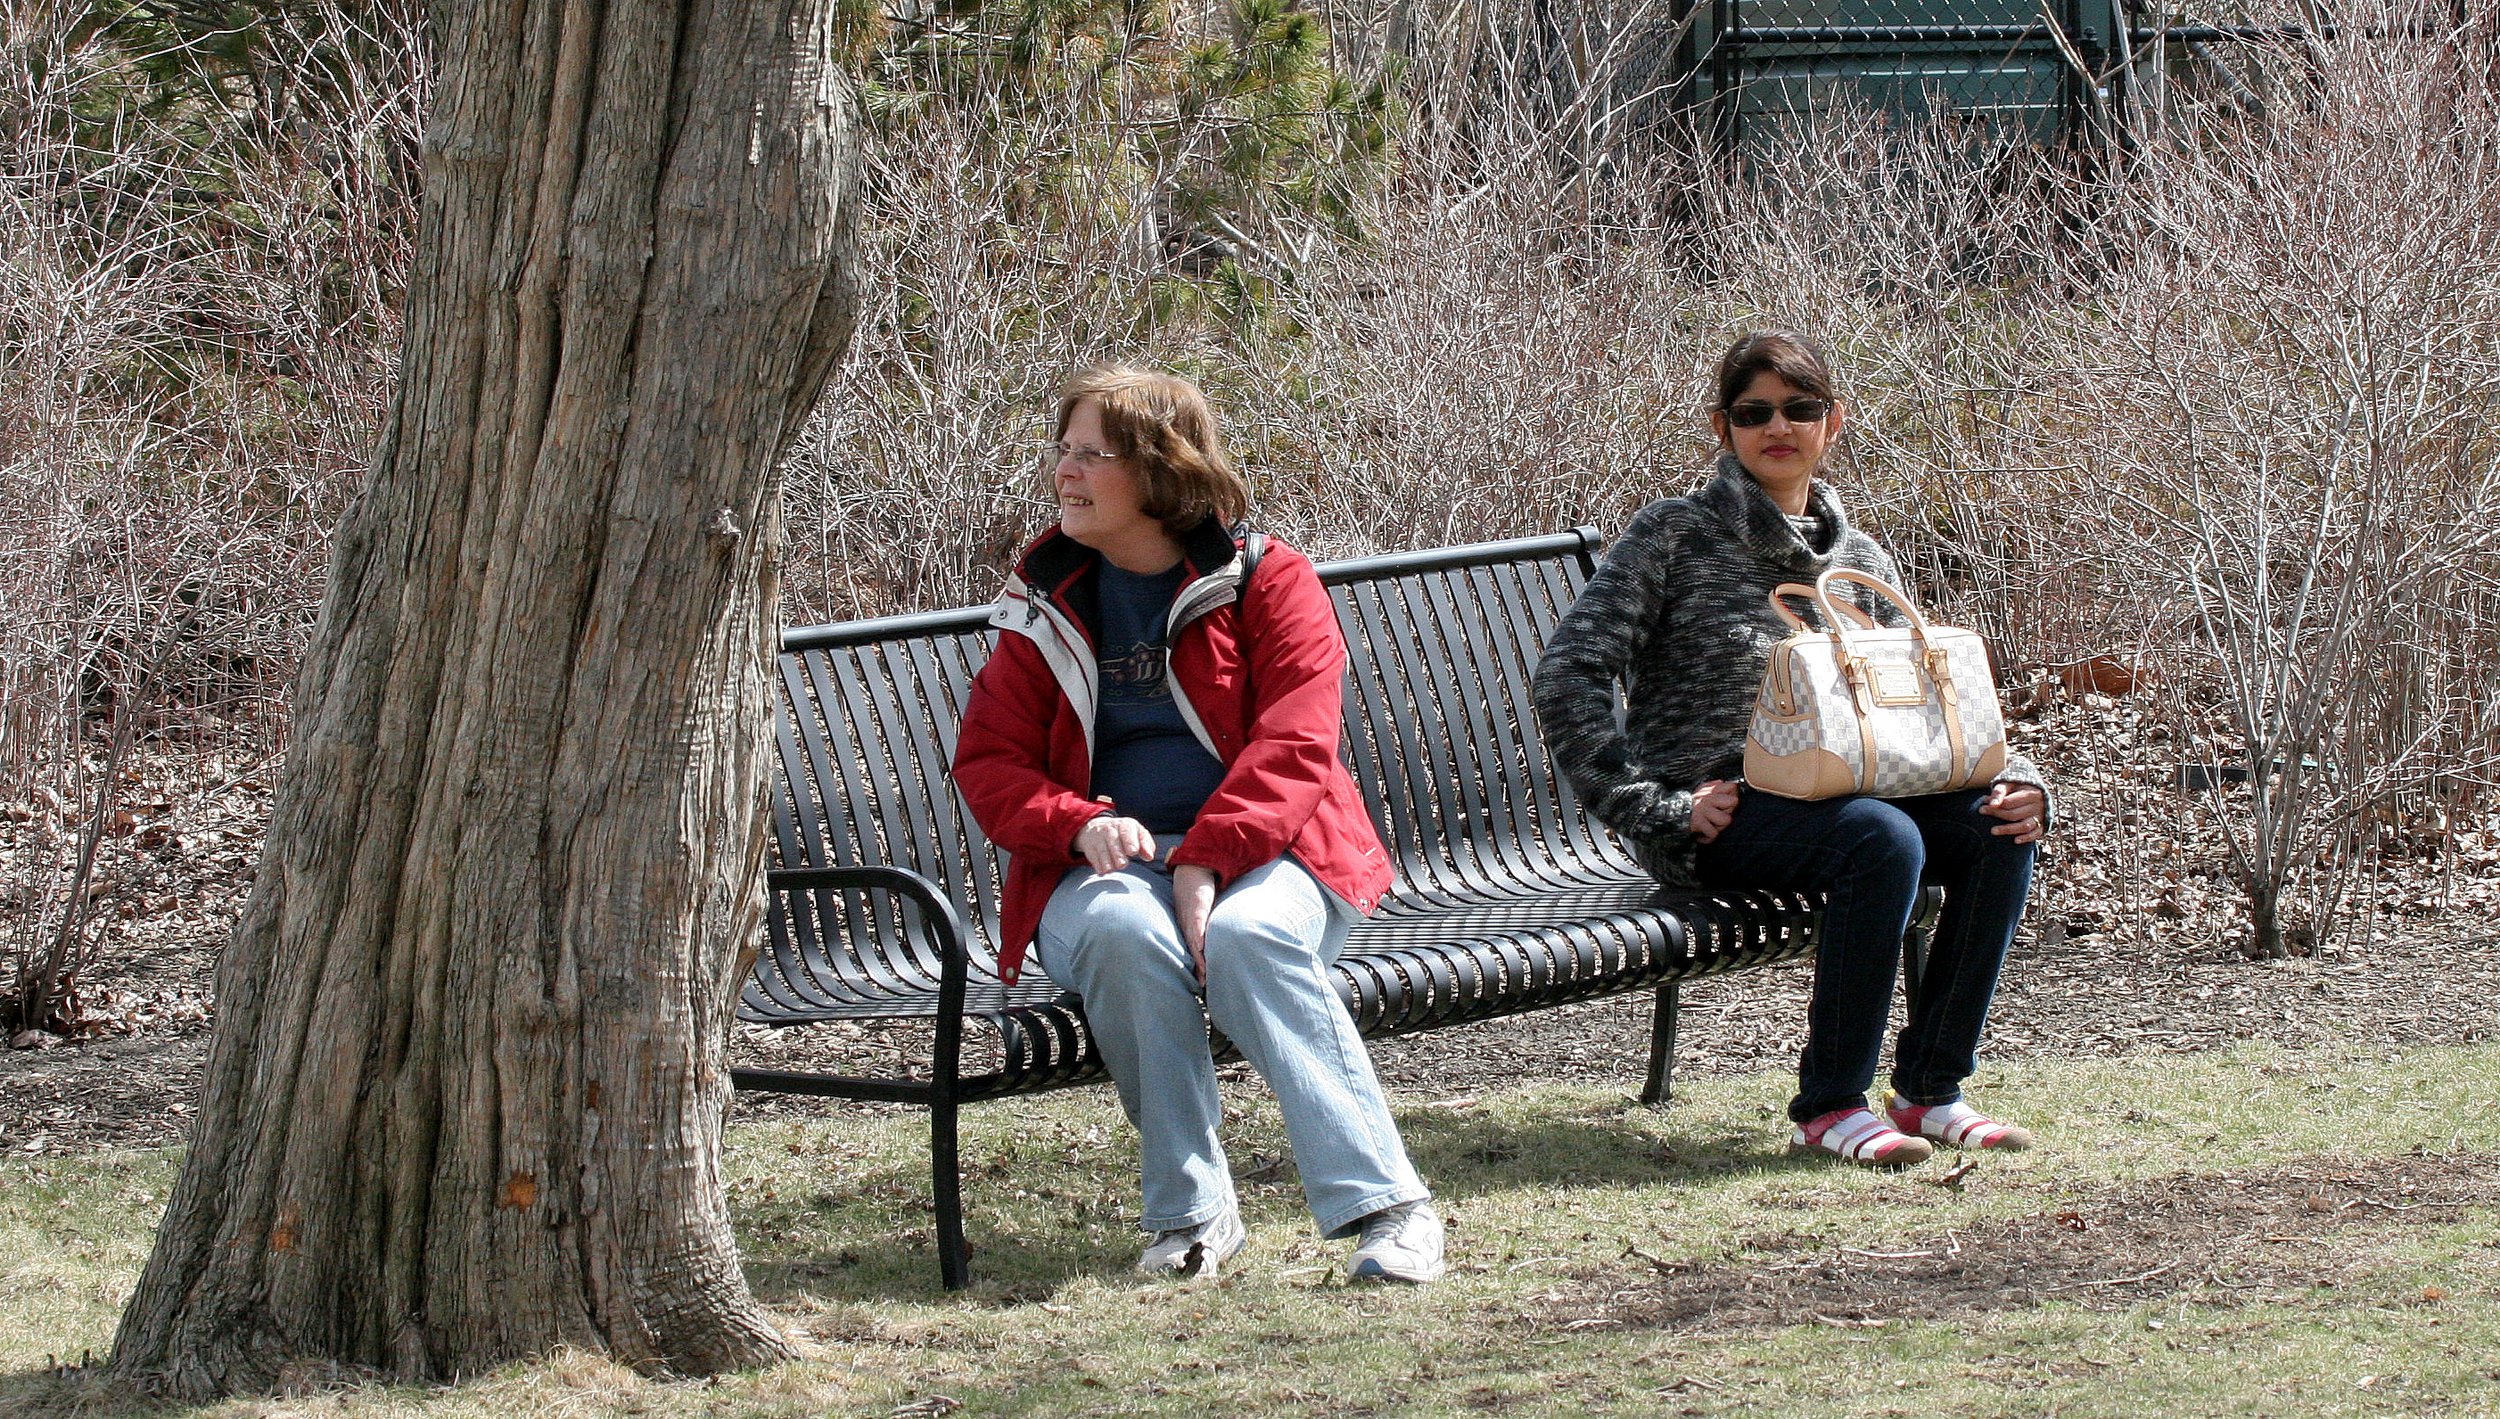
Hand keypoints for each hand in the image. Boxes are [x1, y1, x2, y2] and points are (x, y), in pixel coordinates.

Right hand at [1073, 815, 1155, 872]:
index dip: (1130, 841)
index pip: (1127, 830)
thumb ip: (1146, 844)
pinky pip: (1093, 856)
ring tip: (1111, 870)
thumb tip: (1149, 857)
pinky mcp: (1089, 847)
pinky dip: (1098, 864)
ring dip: (1107, 860)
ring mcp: (1098, 837)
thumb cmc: (1125, 834)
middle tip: (1123, 865)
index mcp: (1125, 824)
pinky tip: (1103, 872)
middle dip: (1117, 853)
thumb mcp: (1137, 833)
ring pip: (1102, 849)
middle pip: (1113, 840)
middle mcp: (1110, 829)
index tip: (1133, 852)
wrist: (1098, 827)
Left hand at [1172, 865, 1218, 980]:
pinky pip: (1198, 921)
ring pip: (1194, 940)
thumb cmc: (1196, 891)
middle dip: (1198, 968)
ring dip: (1198, 957)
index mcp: (1189, 927)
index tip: (1201, 983)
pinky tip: (1202, 946)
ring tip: (1204, 972)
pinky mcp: (1198, 905)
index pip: (1193, 951)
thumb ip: (1206, 923)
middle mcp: (1188, 924)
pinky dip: (1199, 934)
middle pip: (1192, 950)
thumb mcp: (1201, 910)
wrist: (1192, 868)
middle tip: (1202, 986)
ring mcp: (1191, 915)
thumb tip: (1213, 937)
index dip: (1197, 967)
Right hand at [1688, 779, 1740, 843]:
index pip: (1732, 787)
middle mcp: (1708, 798)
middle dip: (1728, 811)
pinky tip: (1703, 834)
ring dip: (1719, 827)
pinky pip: (1714, 833)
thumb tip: (1721, 782)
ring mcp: (1703, 810)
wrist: (1670, 814)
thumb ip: (1712, 786)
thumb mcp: (1699, 791)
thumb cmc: (1688, 805)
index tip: (1726, 803)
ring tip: (1711, 826)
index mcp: (1710, 791)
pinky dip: (1708, 837)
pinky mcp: (1698, 822)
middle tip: (1717, 815)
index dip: (1732, 796)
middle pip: (1734, 803)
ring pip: (1726, 820)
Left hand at [1981, 782, 2047, 843]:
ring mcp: (2041, 817)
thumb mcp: (2009, 785)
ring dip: (2008, 830)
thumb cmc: (2018, 789)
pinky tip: (2015, 840)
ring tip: (1993, 831)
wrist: (2035, 794)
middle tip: (1982, 813)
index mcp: (2032, 793)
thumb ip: (2000, 792)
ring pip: (2024, 826)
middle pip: (2015, 814)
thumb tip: (1991, 804)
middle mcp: (2039, 806)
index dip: (1995, 806)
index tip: (1982, 807)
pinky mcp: (2042, 826)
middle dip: (1998, 815)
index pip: (2010, 803)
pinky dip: (2026, 838)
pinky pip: (2035, 834)